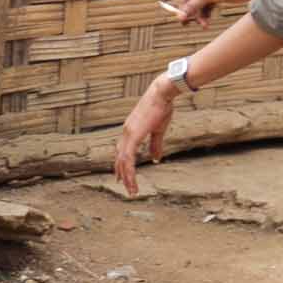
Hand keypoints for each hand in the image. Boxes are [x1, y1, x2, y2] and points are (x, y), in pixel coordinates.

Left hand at [110, 81, 176, 196]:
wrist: (162, 93)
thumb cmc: (162, 107)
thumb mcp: (158, 129)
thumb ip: (155, 145)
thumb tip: (155, 159)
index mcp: (131, 130)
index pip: (122, 151)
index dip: (121, 165)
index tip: (121, 177)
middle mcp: (126, 132)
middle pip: (120, 158)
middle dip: (122, 174)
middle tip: (126, 188)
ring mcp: (128, 133)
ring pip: (123, 160)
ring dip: (126, 176)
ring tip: (131, 190)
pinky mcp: (134, 134)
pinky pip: (128, 156)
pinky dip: (128, 169)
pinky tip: (130, 179)